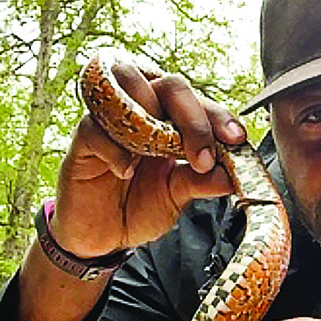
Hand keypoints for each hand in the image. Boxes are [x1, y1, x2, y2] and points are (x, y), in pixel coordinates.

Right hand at [52, 59, 244, 256]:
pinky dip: (115, 148)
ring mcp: (112, 121)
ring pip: (128, 85)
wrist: (103, 236)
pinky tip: (126, 171)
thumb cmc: (139, 207)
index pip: (198, 102)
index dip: (218, 115)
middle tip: (204, 156)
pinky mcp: (83, 141)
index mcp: (171, 122)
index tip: (236, 138)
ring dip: (152, 115)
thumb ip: (202, 182)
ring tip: (164, 153)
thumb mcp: (177, 197)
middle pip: (169, 85)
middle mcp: (144, 112)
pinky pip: (95, 127)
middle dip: (193, 117)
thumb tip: (233, 175)